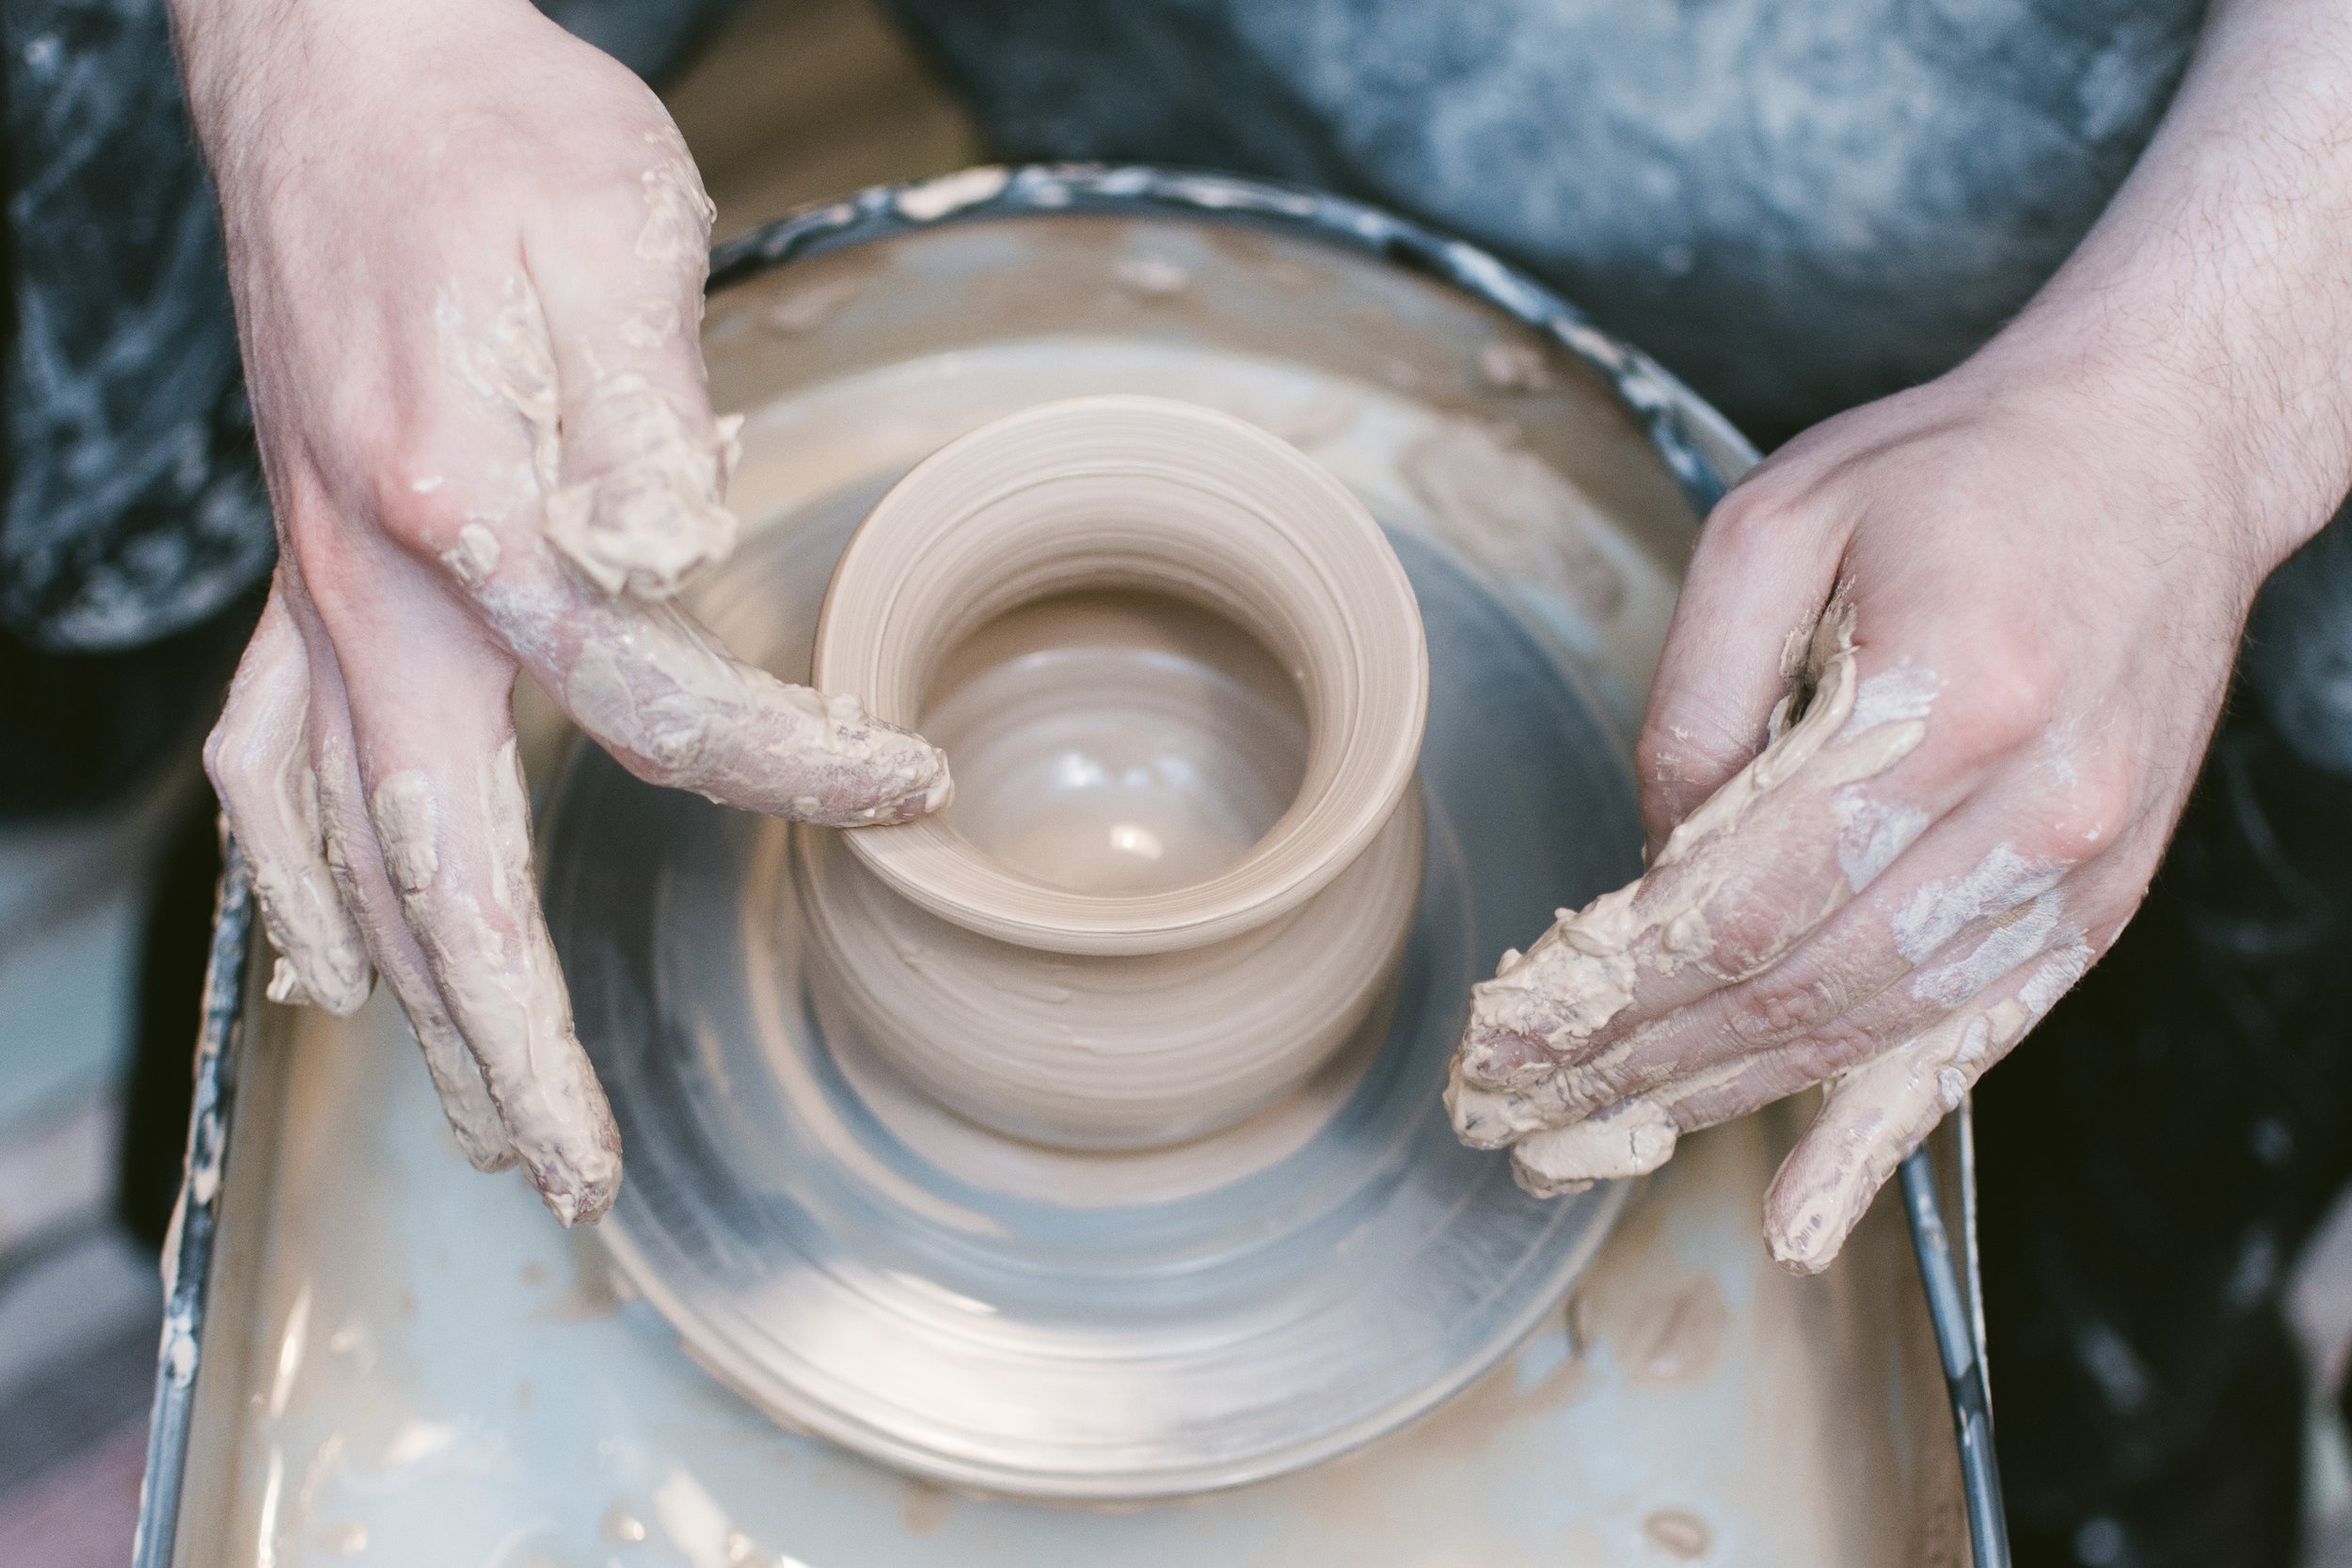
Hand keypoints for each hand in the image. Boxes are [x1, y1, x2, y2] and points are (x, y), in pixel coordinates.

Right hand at [185, 0, 948, 1222]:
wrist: (338, 64)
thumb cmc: (491, 133)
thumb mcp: (610, 235)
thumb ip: (645, 422)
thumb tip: (673, 570)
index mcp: (459, 509)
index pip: (652, 700)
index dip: (793, 767)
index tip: (912, 788)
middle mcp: (365, 587)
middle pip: (437, 871)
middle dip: (512, 1045)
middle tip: (584, 1183)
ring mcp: (315, 595)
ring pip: (343, 856)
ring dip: (413, 1014)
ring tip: (488, 1134)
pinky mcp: (307, 579)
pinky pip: (270, 771)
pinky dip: (300, 890)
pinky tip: (332, 967)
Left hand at [1446, 0, 2351, 1269]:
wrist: (2159, 455)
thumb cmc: (1958, 476)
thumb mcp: (1778, 528)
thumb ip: (1699, 706)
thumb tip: (1650, 865)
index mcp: (1947, 699)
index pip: (1737, 901)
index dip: (1608, 987)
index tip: (1505, 1035)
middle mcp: (2029, 807)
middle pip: (1793, 989)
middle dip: (1636, 1064)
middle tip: (1512, 1109)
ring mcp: (2077, 870)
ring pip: (1869, 1035)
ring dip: (1720, 1104)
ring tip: (1595, 1140)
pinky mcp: (2098, 904)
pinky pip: (1973, 1048)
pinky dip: (1876, 1139)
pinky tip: (1800, 1219)